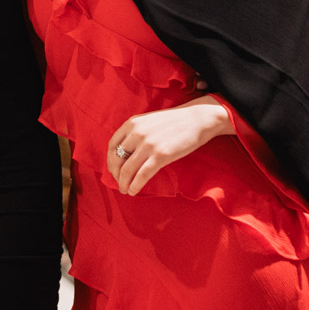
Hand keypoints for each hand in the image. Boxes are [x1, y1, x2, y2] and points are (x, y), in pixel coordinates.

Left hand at [106, 95, 233, 196]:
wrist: (198, 119)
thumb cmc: (174, 122)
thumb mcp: (149, 121)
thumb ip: (136, 133)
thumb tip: (125, 153)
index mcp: (132, 123)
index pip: (112, 145)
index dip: (110, 161)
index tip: (113, 170)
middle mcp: (137, 133)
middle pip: (117, 159)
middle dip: (115, 174)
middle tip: (119, 183)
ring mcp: (148, 144)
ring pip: (127, 169)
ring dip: (123, 183)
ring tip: (125, 190)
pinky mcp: (161, 155)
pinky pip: (142, 174)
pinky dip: (135, 185)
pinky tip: (134, 191)